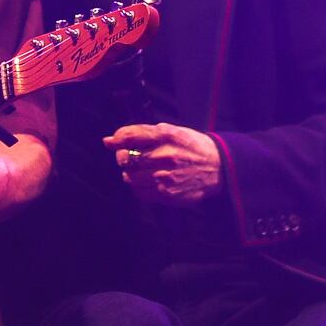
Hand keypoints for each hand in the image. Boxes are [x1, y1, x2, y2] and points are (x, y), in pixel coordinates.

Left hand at [104, 122, 219, 205]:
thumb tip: (107, 141)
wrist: (218, 167)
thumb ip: (140, 133)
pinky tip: (148, 180)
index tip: (113, 142)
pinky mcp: (167, 194)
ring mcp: (165, 177)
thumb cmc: (190, 146)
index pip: (128, 137)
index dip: (116, 140)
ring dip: (130, 173)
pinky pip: (139, 192)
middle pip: (125, 158)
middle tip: (130, 157)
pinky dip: (138, 186)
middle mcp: (165, 156)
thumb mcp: (170, 131)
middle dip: (123, 157)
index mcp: (166, 136)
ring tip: (142, 169)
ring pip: (129, 177)